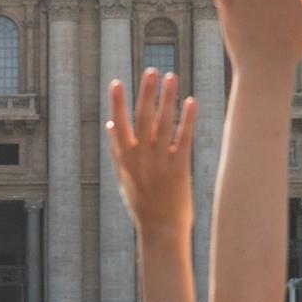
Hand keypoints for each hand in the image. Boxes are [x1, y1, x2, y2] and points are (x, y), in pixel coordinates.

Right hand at [108, 70, 197, 239]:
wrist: (161, 230)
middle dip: (146, 93)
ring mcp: (159, 162)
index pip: (118, 125)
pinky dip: (186, 119)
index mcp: (125, 159)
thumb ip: (117, 151)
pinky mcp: (178, 168)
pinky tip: (191, 102)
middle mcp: (140, 158)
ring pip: (162, 123)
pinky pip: (183, 138)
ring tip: (171, 77)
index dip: (117, 104)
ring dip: (166, 98)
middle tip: (151, 71)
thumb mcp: (124, 177)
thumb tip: (110, 126)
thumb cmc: (143, 203)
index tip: (116, 83)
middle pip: (141, 118)